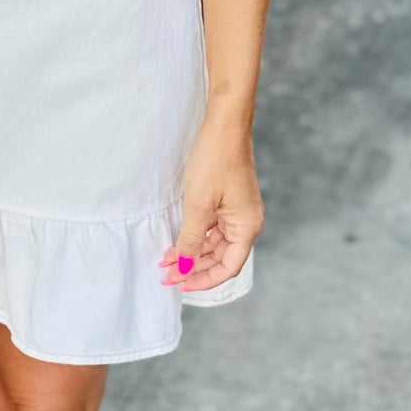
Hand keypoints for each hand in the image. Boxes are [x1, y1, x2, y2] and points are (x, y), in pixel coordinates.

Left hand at [159, 115, 261, 291]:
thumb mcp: (198, 204)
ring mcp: (237, 213)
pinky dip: (194, 237)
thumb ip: (190, 239)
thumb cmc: (215, 160)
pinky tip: (175, 242)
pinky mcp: (227, 202)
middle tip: (165, 276)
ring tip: (165, 260)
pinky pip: (211, 229)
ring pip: (214, 245)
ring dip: (191, 253)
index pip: (228, 268)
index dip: (204, 280)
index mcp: (246, 227)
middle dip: (193, 268)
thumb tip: (182, 267)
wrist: (224, 125)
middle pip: (221, 259)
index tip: (179, 284)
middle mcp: (246, 223)